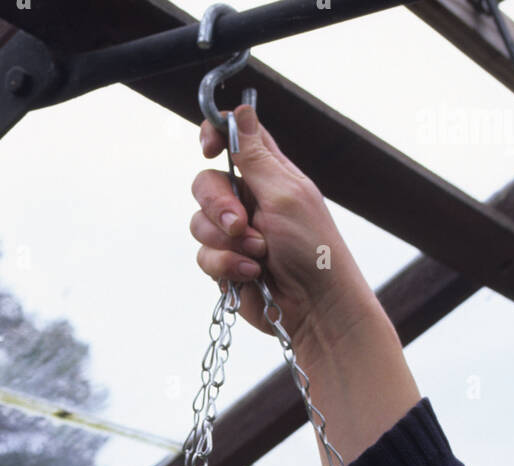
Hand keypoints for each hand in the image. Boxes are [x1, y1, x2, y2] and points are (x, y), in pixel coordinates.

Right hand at [191, 104, 377, 346]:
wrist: (314, 307)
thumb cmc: (313, 249)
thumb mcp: (285, 194)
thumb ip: (255, 156)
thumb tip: (241, 110)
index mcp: (268, 175)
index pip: (234, 140)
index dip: (214, 135)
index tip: (208, 147)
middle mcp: (248, 201)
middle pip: (205, 183)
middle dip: (217, 204)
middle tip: (240, 223)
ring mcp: (234, 235)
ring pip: (198, 223)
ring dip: (226, 242)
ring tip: (258, 255)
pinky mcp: (226, 266)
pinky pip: (204, 256)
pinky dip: (226, 266)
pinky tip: (251, 275)